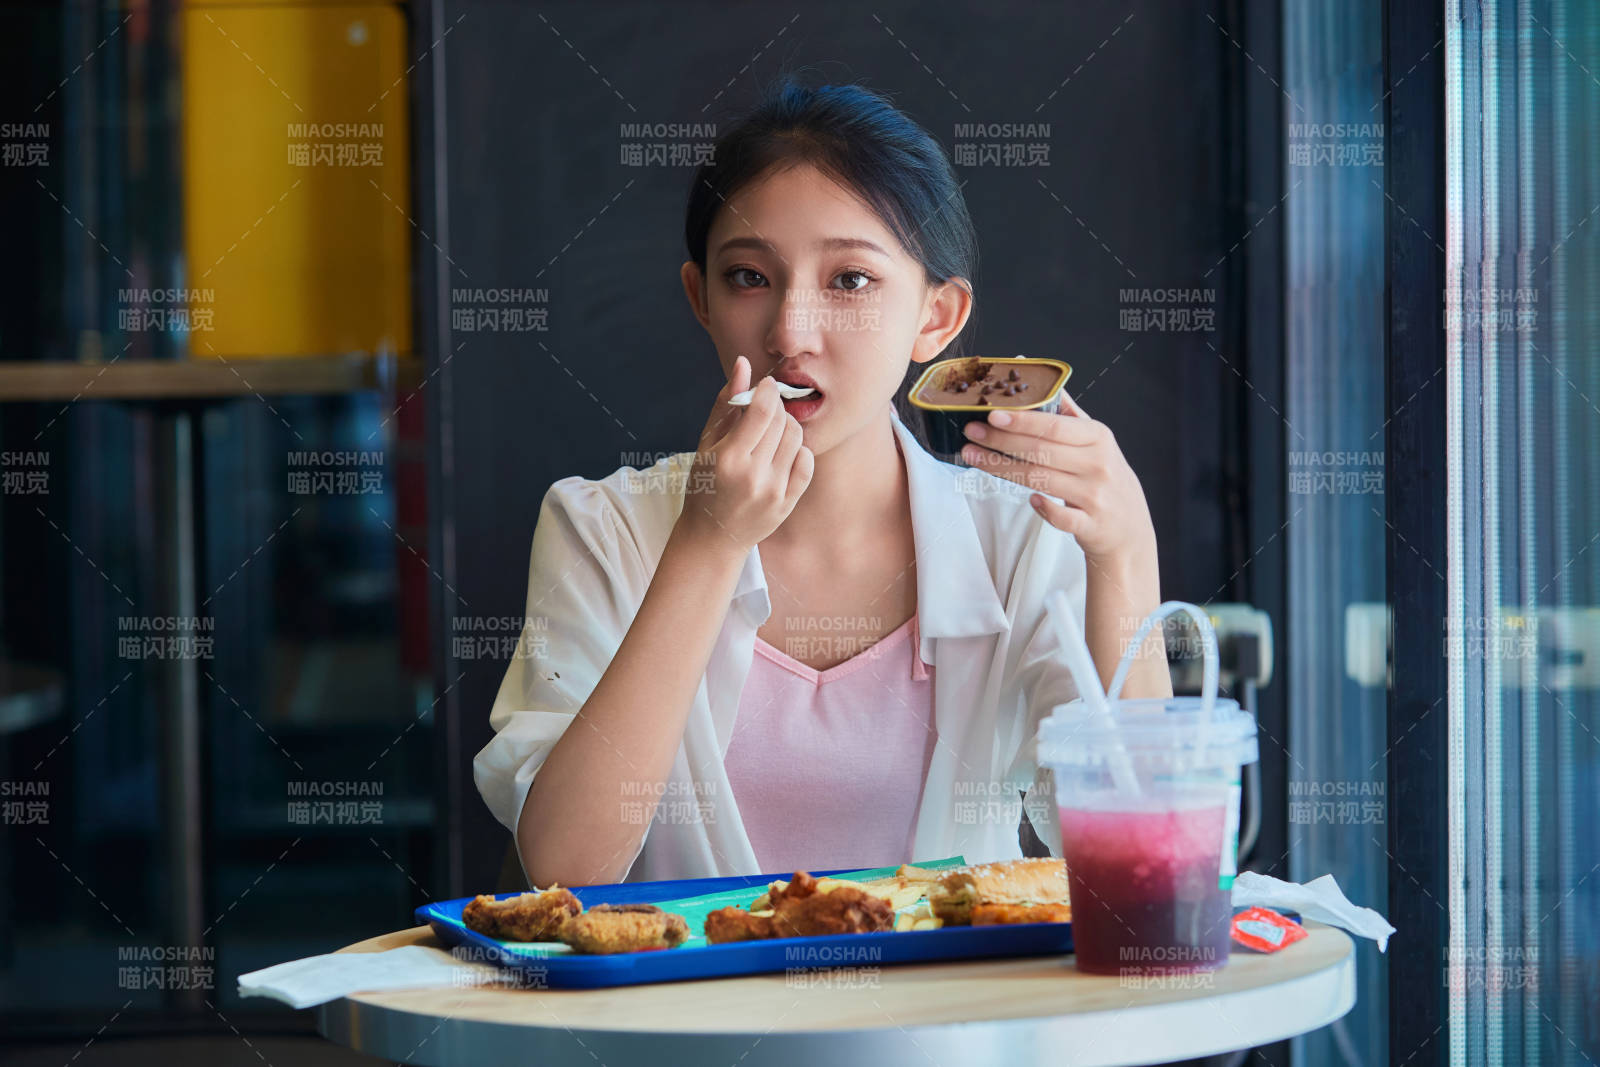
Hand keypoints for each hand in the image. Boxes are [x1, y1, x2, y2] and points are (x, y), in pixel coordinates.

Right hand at [677, 356, 813, 552]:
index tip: (766, 385)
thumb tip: (743, 364)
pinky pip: (807, 462)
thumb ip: (726, 402)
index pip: (763, 410)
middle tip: (764, 411)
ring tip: (771, 432)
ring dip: (787, 426)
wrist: (712, 536)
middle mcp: (753, 476)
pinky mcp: (787, 503)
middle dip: (776, 407)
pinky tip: (782, 453)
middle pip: (782, 421)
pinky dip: (798, 450)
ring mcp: (773, 492)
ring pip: (797, 438)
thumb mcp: (706, 442)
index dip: (769, 390)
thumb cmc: (704, 484)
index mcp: (728, 458)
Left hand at [958, 390, 1155, 566]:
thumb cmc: (1104, 476)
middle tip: (970, 432)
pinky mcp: (1090, 524)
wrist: (1130, 526)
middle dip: (1001, 441)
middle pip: (1041, 450)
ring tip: (973, 457)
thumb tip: (1042, 381)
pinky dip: (1044, 509)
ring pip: (1041, 480)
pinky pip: (1060, 517)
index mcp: (1097, 437)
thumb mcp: (1095, 441)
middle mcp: (1097, 464)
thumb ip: (1068, 414)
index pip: (1055, 425)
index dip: (1022, 420)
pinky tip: (1029, 499)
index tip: (992, 413)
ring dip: (1002, 469)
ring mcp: (1094, 496)